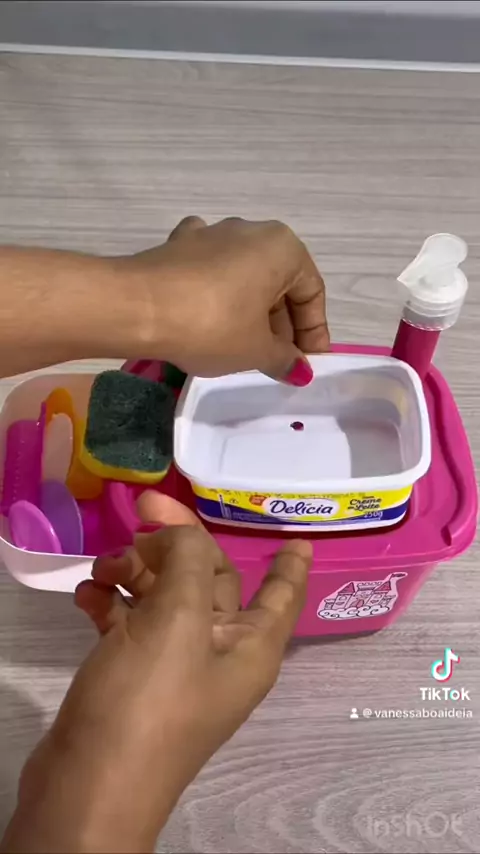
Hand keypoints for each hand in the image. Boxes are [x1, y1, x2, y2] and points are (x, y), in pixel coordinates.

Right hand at [3, 495, 311, 852]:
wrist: (87, 787)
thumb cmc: (147, 702)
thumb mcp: (177, 621)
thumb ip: (187, 560)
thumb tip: (178, 535)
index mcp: (249, 646)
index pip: (281, 595)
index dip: (290, 565)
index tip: (299, 538)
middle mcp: (219, 654)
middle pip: (209, 581)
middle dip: (177, 545)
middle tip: (141, 509)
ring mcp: (174, 667)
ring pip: (165, 598)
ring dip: (136, 572)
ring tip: (102, 566)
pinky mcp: (134, 676)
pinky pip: (132, 623)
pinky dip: (113, 603)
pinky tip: (87, 596)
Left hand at [126, 216, 328, 383]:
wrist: (137, 307)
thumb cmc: (212, 326)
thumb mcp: (257, 351)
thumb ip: (285, 359)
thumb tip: (299, 369)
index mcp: (283, 248)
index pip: (312, 294)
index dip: (314, 334)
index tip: (307, 365)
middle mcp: (250, 231)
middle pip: (279, 283)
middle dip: (281, 324)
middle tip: (277, 362)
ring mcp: (211, 233)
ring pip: (244, 276)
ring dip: (251, 310)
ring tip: (243, 347)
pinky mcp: (178, 245)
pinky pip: (210, 270)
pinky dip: (217, 293)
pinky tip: (208, 314)